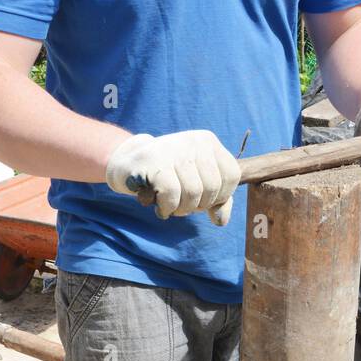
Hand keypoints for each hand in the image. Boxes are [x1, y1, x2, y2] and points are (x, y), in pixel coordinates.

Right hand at [106, 130, 240, 225]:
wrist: (129, 164)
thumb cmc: (168, 176)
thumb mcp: (197, 184)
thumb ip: (217, 201)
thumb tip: (220, 220)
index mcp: (208, 141)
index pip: (231, 175)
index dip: (220, 196)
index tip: (202, 198)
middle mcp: (193, 140)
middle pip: (212, 187)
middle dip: (198, 205)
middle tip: (182, 205)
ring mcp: (173, 148)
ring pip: (193, 193)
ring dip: (182, 209)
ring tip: (171, 205)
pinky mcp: (153, 160)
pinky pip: (172, 195)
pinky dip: (167, 208)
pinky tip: (160, 206)